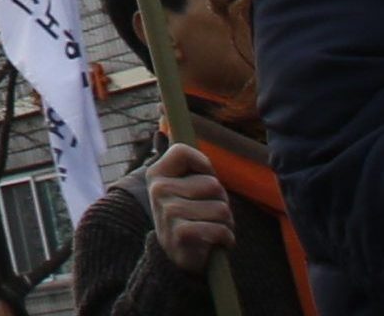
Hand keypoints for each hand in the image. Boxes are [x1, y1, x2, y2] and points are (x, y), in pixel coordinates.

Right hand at [143, 143, 230, 272]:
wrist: (173, 259)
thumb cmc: (184, 216)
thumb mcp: (177, 187)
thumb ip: (177, 160)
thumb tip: (161, 124)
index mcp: (156, 174)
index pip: (184, 151)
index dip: (203, 165)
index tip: (202, 179)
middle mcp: (158, 190)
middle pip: (212, 184)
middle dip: (220, 201)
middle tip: (208, 213)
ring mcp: (169, 211)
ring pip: (221, 208)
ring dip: (225, 223)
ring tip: (212, 228)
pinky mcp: (182, 232)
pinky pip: (221, 229)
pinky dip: (226, 239)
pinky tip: (215, 242)